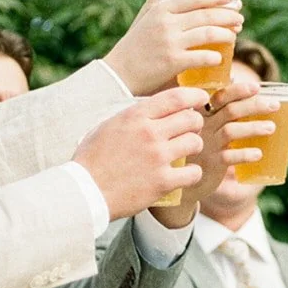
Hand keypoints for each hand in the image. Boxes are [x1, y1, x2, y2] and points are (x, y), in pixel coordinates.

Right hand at [74, 87, 207, 218]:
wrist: (85, 192)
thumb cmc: (92, 159)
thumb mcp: (108, 126)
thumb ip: (133, 116)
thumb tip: (153, 108)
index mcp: (135, 116)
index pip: (176, 97)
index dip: (195, 95)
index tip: (202, 99)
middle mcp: (150, 133)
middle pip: (192, 118)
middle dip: (196, 123)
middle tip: (191, 131)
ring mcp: (158, 157)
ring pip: (196, 143)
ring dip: (195, 146)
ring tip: (186, 152)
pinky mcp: (163, 182)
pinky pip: (193, 172)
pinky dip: (192, 173)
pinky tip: (184, 174)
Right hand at [103, 0, 243, 94]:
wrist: (119, 73)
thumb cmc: (138, 45)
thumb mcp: (148, 18)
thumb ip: (168, 6)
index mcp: (157, 4)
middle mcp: (164, 18)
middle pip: (204, 7)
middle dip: (227, 9)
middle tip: (239, 12)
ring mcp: (169, 39)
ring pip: (209, 31)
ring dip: (227, 32)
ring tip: (235, 34)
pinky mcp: (173, 61)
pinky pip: (203, 56)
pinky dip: (215, 56)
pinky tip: (220, 57)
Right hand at [149, 80, 277, 226]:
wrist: (178, 179)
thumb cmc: (194, 144)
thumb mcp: (201, 123)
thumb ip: (215, 103)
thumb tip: (235, 77)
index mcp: (201, 113)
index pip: (219, 96)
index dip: (238, 90)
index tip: (256, 87)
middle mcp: (202, 126)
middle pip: (230, 110)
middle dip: (254, 105)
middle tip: (274, 104)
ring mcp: (206, 145)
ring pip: (231, 131)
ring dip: (254, 128)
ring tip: (271, 127)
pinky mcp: (210, 164)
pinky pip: (229, 157)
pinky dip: (244, 154)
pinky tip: (258, 154)